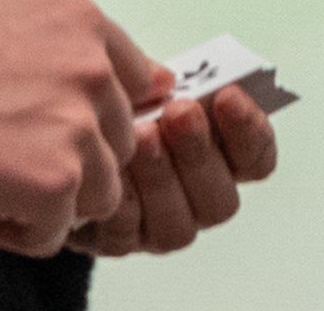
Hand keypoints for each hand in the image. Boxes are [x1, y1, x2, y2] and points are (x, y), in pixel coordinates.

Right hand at [0, 0, 159, 256]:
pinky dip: (18, 231)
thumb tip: (119, 72)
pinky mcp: (57, 180)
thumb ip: (61, 43)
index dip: (99, 115)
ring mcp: (78, 126)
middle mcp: (91, 70)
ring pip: (98, 193)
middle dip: (70, 160)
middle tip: (7, 154)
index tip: (69, 129)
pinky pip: (55, 232)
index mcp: (79, 23)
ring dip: (49, 201)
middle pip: (117, 144)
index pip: (139, 81)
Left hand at [69, 84, 282, 256]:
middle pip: (221, 200)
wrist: (67, 137)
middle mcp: (198, 201)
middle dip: (200, 153)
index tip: (228, 95)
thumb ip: (158, 82)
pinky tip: (109, 167)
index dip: (248, 129)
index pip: (255, 158)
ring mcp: (161, 228)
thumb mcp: (138, 83)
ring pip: (178, 224)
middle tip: (179, 113)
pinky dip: (120, 198)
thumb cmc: (113, 106)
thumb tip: (166, 80)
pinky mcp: (119, 243)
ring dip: (161, 177)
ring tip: (141, 136)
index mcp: (219, 159)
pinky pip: (126, 233)